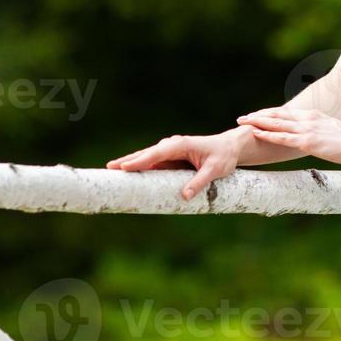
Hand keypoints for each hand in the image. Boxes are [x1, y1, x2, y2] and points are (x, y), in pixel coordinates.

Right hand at [105, 131, 243, 201]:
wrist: (230, 147)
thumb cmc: (223, 156)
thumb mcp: (214, 170)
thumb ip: (199, 182)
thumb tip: (184, 196)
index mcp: (181, 145)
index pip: (157, 153)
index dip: (140, 160)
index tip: (125, 166)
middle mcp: (173, 145)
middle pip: (147, 153)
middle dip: (128, 160)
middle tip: (110, 168)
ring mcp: (171, 151)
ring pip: (148, 157)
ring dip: (132, 162)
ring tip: (114, 169)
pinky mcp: (172, 158)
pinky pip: (154, 162)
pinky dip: (141, 165)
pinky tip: (130, 171)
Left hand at [235, 108, 340, 167]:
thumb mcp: (335, 133)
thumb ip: (322, 133)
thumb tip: (317, 140)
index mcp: (314, 116)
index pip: (287, 113)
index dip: (270, 114)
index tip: (257, 115)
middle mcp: (308, 118)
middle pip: (277, 115)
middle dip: (258, 116)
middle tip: (243, 117)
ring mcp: (307, 129)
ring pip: (276, 123)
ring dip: (257, 122)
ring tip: (242, 122)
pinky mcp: (308, 141)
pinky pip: (283, 137)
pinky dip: (267, 134)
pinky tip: (256, 133)